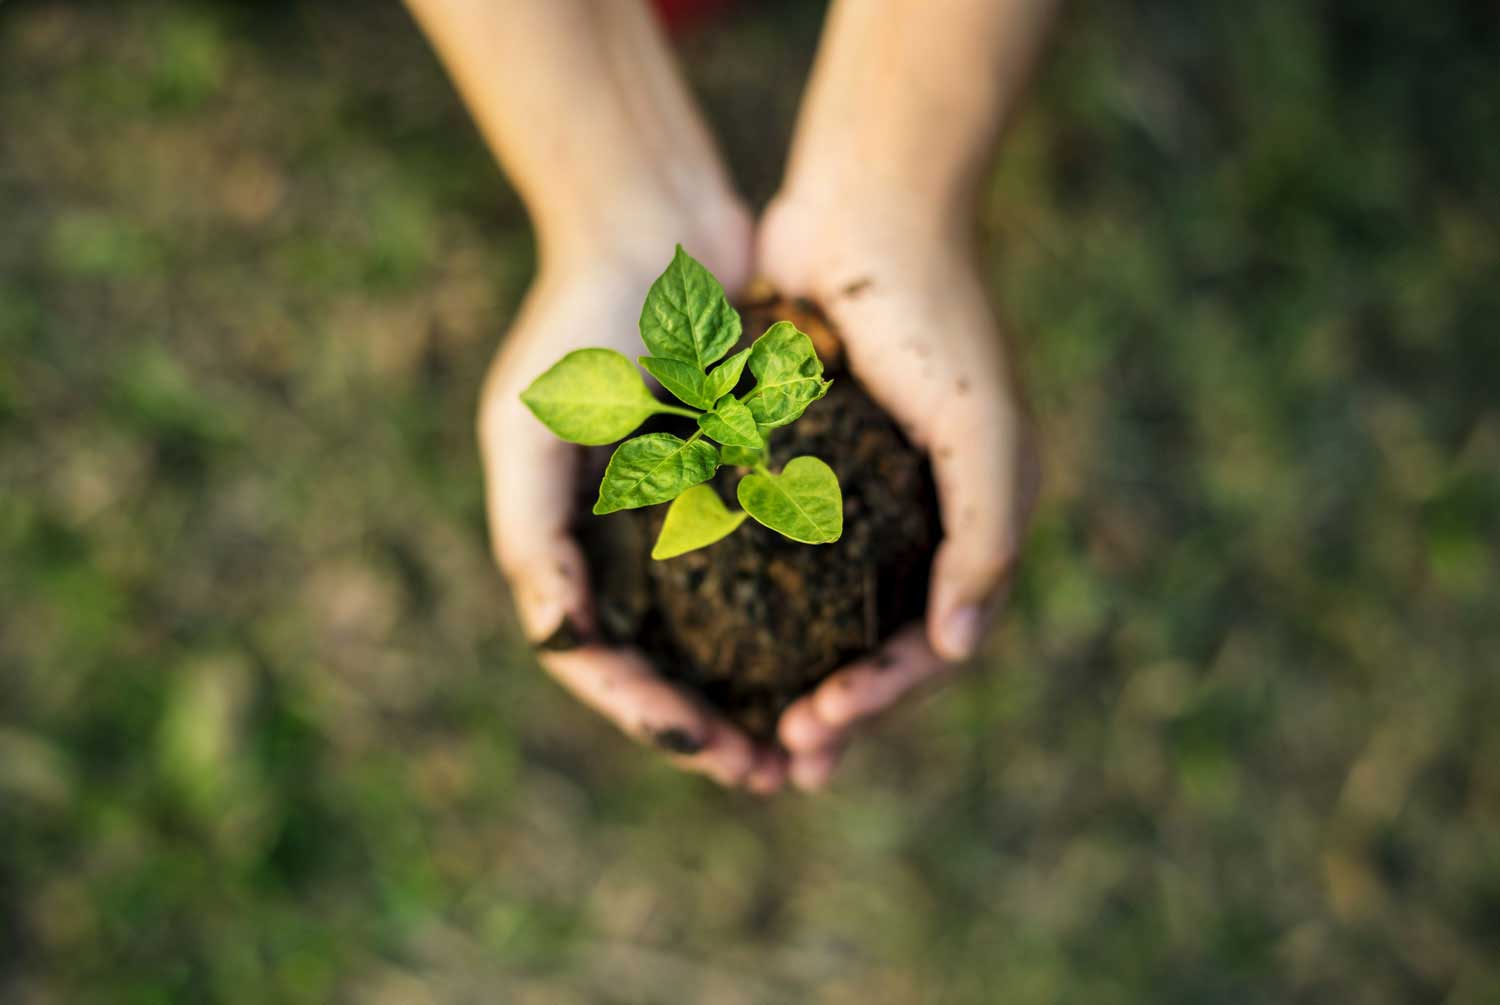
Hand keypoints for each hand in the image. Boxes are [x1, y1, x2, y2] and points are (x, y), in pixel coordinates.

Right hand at [477, 210, 789, 791]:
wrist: (653, 224)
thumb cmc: (578, 322)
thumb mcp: (530, 427)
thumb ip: (533, 537)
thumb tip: (561, 640)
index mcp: (572, 547)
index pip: (602, 663)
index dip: (652, 718)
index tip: (712, 749)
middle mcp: (631, 545)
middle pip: (671, 667)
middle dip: (717, 730)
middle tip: (776, 775)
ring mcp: (692, 518)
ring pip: (731, 635)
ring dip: (767, 693)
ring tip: (817, 738)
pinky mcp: (751, 482)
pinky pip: (779, 568)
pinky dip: (803, 618)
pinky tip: (846, 652)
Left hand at [755, 189, 1041, 789]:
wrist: (871, 205)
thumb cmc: (936, 317)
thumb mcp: (981, 430)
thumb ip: (986, 539)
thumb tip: (959, 647)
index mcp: (971, 523)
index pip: (931, 644)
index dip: (879, 698)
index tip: (816, 730)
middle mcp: (921, 521)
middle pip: (877, 645)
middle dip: (836, 710)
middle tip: (781, 764)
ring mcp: (863, 496)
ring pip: (826, 614)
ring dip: (792, 675)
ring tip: (748, 728)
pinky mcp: (806, 464)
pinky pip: (783, 553)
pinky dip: (757, 603)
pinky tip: (713, 640)